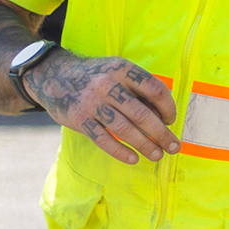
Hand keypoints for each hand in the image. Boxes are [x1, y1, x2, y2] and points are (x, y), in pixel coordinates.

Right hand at [27, 49, 178, 164]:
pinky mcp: (79, 119)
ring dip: (145, 145)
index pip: (154, 89)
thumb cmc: (96, 75)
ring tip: (157, 155)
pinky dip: (120, 151)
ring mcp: (92, 103)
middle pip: (142, 114)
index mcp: (122, 69)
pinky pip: (104, 139)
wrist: (55, 76)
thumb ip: (137, 87)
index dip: (168, 107)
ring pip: (125, 129)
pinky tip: (133, 159)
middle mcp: (108, 84)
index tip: (171, 120)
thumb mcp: (117, 70)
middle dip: (161, 133)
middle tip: (174, 146)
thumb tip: (162, 114)